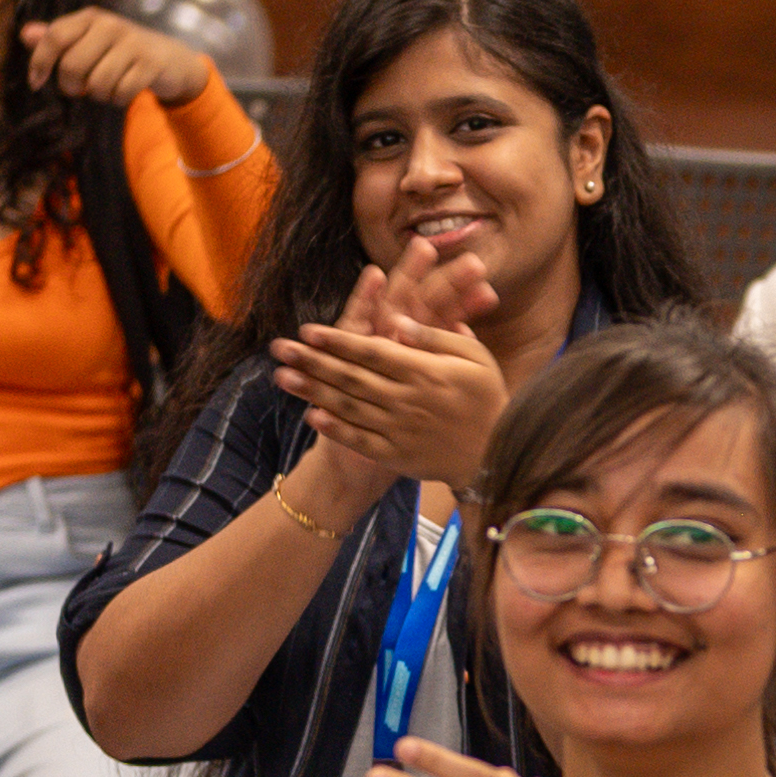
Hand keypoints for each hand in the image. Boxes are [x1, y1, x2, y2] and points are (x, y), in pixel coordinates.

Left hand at [24, 4, 219, 109]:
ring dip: (97, 95)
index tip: (35, 83)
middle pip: (72, 65)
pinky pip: (120, 93)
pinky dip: (117, 100)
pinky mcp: (150, 64)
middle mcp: (110, 26)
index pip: (55, 36)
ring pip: (96, 83)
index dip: (40, 62)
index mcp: (90, 18)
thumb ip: (57, 38)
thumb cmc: (120, 50)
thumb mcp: (88, 40)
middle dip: (71, 85)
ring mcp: (132, 44)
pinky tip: (122, 92)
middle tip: (79, 88)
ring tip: (104, 88)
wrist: (170, 58)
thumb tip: (25, 34)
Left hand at [272, 303, 512, 497]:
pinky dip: (335, 428)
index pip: (372, 351)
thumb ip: (435, 337)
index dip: (338, 341)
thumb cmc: (487, 399)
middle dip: (312, 361)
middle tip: (279, 348)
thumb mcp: (474, 358)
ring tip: (282, 377)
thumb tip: (397, 319)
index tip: (309, 330)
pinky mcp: (396, 455)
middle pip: (351, 377)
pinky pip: (360, 440)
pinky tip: (311, 415)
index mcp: (425, 371)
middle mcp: (406, 400)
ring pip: (348, 406)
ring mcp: (398, 430)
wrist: (496, 456)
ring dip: (312, 391)